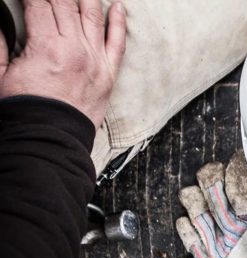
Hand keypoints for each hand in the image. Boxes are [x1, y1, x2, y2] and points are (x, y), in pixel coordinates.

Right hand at [0, 0, 125, 128]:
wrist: (51, 139)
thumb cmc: (25, 109)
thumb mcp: (1, 74)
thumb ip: (0, 44)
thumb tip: (0, 22)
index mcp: (46, 47)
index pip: (39, 5)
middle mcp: (75, 49)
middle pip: (66, 5)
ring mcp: (96, 59)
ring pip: (93, 17)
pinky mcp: (110, 73)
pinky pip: (118, 42)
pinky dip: (119, 22)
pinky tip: (118, 7)